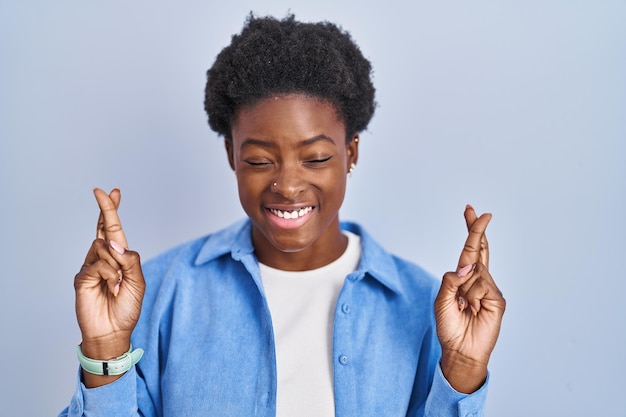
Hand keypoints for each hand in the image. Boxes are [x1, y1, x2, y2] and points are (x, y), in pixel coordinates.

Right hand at [74, 188, 144, 385]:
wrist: (113, 331)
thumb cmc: (127, 308)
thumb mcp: (138, 282)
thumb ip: (130, 260)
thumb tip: (114, 243)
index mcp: (119, 257)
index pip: (114, 229)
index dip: (112, 209)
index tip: (113, 191)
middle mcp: (104, 258)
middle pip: (104, 228)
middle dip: (105, 208)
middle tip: (100, 191)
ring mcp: (91, 266)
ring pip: (103, 246)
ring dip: (115, 263)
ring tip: (118, 283)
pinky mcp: (82, 277)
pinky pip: (98, 265)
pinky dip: (109, 275)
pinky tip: (111, 288)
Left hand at [434, 205, 505, 392]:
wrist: (460, 350)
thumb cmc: (449, 327)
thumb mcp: (441, 300)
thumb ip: (451, 280)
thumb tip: (466, 266)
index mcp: (463, 278)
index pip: (469, 250)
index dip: (471, 230)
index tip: (471, 210)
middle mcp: (478, 279)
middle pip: (479, 249)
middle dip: (477, 230)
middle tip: (477, 210)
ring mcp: (489, 289)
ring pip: (476, 272)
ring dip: (465, 288)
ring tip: (464, 306)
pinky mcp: (497, 299)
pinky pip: (482, 286)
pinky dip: (473, 296)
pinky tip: (473, 309)